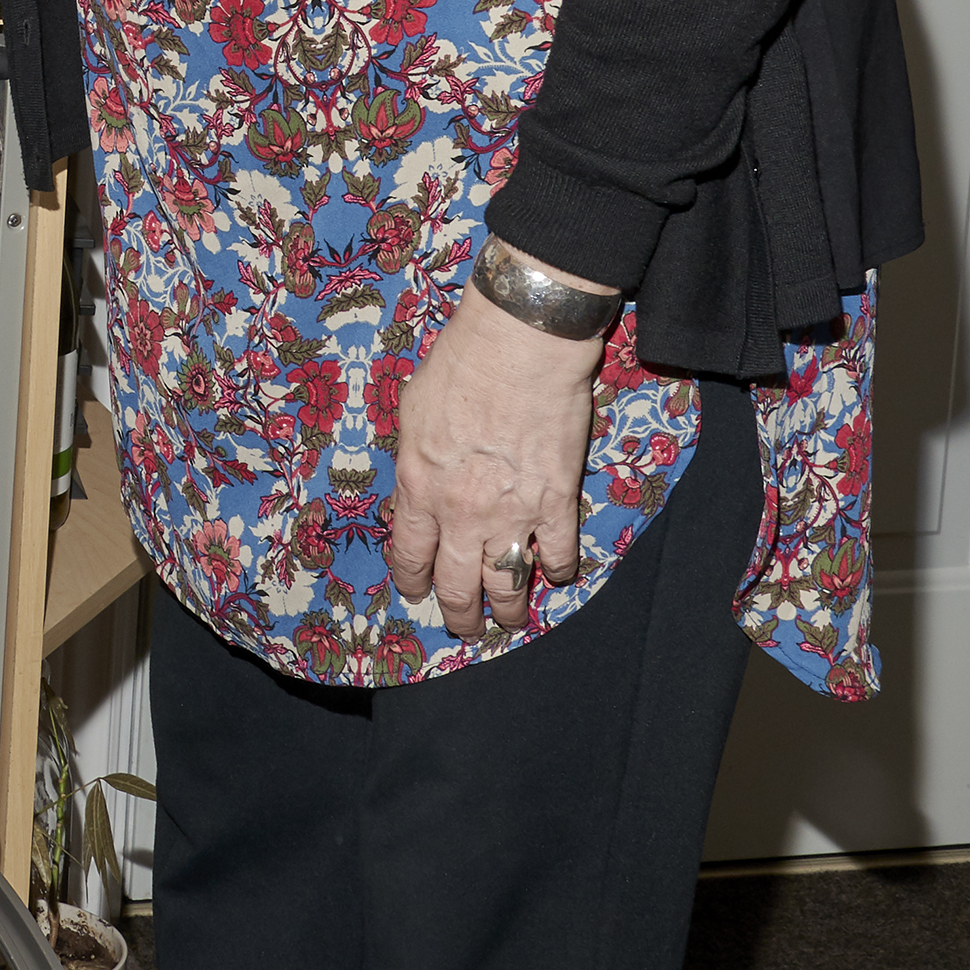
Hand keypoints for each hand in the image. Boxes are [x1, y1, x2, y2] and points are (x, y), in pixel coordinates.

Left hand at [382, 276, 610, 639]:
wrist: (520, 344)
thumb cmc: (461, 364)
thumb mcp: (412, 411)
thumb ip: (414, 460)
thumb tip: (415, 485)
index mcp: (420, 488)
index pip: (409, 555)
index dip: (412, 581)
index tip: (417, 593)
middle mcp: (461, 513)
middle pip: (456, 584)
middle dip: (459, 613)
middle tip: (465, 626)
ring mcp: (512, 512)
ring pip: (507, 584)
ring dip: (507, 609)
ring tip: (508, 619)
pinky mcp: (557, 502)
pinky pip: (559, 554)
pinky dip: (559, 570)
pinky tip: (558, 575)